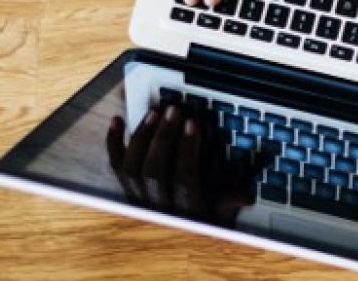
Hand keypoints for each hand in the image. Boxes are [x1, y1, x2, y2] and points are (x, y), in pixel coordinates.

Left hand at [106, 105, 257, 225]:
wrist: (175, 246)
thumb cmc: (203, 223)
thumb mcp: (222, 217)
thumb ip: (229, 203)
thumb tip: (244, 196)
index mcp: (185, 211)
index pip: (184, 177)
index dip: (188, 148)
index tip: (194, 123)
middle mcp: (157, 207)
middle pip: (154, 170)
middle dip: (163, 137)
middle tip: (173, 111)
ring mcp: (139, 199)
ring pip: (132, 167)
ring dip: (142, 136)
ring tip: (154, 113)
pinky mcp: (127, 191)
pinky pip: (115, 167)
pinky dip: (113, 142)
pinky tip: (118, 120)